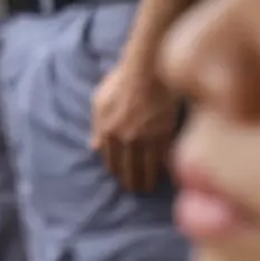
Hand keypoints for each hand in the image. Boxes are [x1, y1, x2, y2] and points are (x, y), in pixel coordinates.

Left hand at [89, 56, 179, 193]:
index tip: (120, 178)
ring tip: (148, 187)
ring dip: (147, 180)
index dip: (115, 170)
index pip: (111, 160)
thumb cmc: (120, 82)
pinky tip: (164, 174)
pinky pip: (163, 158)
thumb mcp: (99, 101)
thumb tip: (95, 147)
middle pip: (128, 168)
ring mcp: (146, 138)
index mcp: (107, 131)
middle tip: (135, 189)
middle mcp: (125, 139)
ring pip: (146, 167)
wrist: (147, 71)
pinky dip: (163, 168)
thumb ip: (97, 126)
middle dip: (130, 181)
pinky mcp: (165, 134)